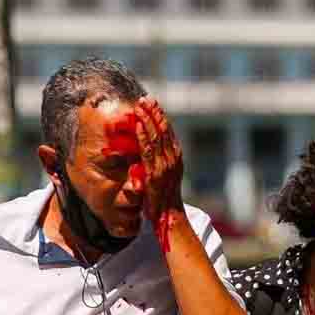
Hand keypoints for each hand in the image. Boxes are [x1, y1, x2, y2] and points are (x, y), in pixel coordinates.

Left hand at [134, 97, 183, 221]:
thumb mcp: (164, 174)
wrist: (168, 215)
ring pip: (156, 137)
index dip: (160, 115)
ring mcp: (165, 165)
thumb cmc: (163, 196)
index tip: (152, 103)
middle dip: (153, 112)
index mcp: (176, 156)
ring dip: (147, 119)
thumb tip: (149, 147)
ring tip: (139, 107)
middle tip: (145, 99)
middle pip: (163, 129)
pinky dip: (143, 136)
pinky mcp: (155, 173)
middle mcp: (173, 158)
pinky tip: (138, 125)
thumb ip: (159, 160)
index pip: (168, 131)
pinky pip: (148, 150)